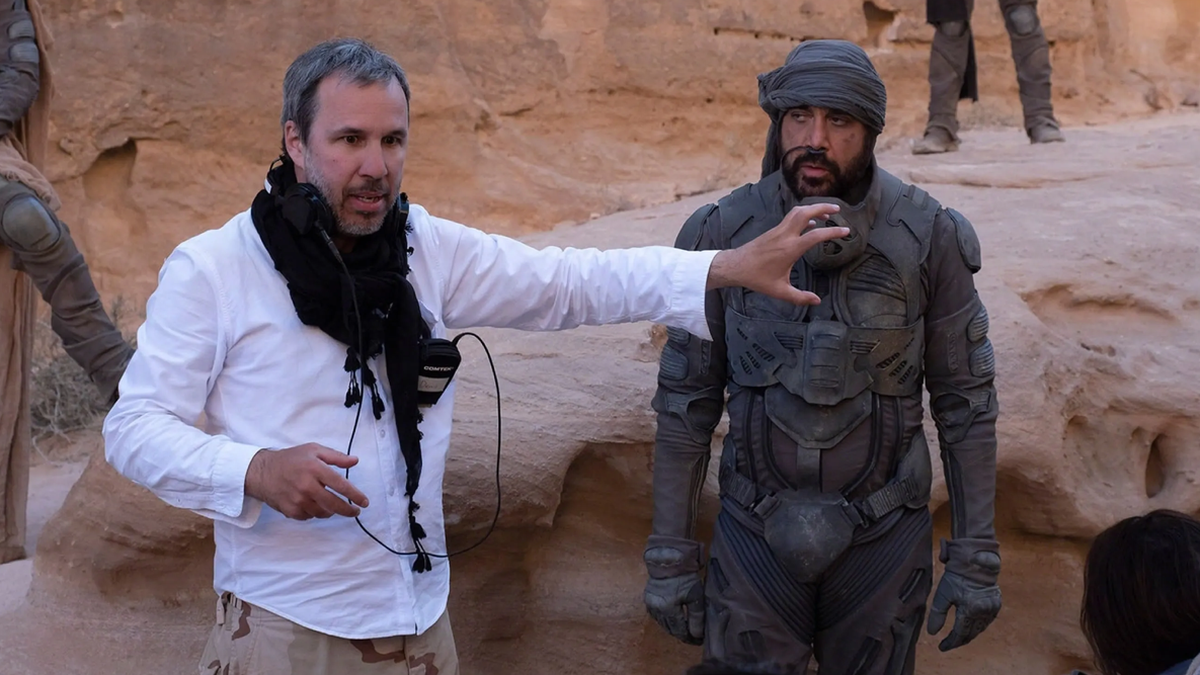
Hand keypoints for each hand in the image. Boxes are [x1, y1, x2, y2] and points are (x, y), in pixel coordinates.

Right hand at [244, 444, 369, 519]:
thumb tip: (355, 461)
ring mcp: (297, 500)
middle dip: (348, 510)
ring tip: (332, 504)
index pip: (341, 485)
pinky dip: (315, 512)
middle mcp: (306, 486)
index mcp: (314, 468)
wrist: (262, 472)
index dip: (355, 495)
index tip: (364, 502)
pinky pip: (309, 517)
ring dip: (331, 511)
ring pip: (323, 513)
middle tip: (355, 511)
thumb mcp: (313, 450)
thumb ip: (336, 456)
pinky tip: (314, 504)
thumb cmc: (290, 459)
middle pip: (334, 504)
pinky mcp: (290, 511)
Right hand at [643, 535, 705, 644]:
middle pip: (670, 629)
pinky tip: (673, 617)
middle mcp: (655, 609)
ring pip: (662, 622)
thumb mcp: (695, 595)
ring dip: (673, 627)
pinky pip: (657, 615)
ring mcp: (649, 604)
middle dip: (682, 633)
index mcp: (667, 610)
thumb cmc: (684, 576)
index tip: (699, 641)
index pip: (679, 631)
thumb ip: (696, 617)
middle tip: (693, 635)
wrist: (668, 558)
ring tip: (685, 628)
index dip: (690, 638)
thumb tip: (697, 635)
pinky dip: (666, 619)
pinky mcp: (647, 597)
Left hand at [707, 202, 846, 303]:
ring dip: (813, 208)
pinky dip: (803, 216)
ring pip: (797, 212)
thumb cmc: (757, 278)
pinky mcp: (773, 231)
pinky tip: (810, 224)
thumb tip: (817, 301)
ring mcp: (778, 231)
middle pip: (806, 212)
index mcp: (790, 249)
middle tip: (839, 208)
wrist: (736, 266)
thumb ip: (799, 297)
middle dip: (823, 207)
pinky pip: (791, 218)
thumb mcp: (779, 291)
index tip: (846, 231)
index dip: (833, 232)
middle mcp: (785, 235)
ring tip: (827, 214)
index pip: (816, 235)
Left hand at [926, 569, 1001, 650]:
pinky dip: (978, 626)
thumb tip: (932, 633)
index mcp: (970, 610)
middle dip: (959, 640)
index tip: (941, 647)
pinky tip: (971, 627)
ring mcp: (992, 608)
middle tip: (948, 644)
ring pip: (980, 629)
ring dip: (969, 635)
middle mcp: (984, 611)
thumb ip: (937, 614)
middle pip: (971, 634)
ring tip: (957, 638)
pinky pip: (987, 621)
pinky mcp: (996, 604)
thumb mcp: (942, 594)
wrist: (975, 560)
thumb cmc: (956, 576)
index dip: (950, 642)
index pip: (960, 634)